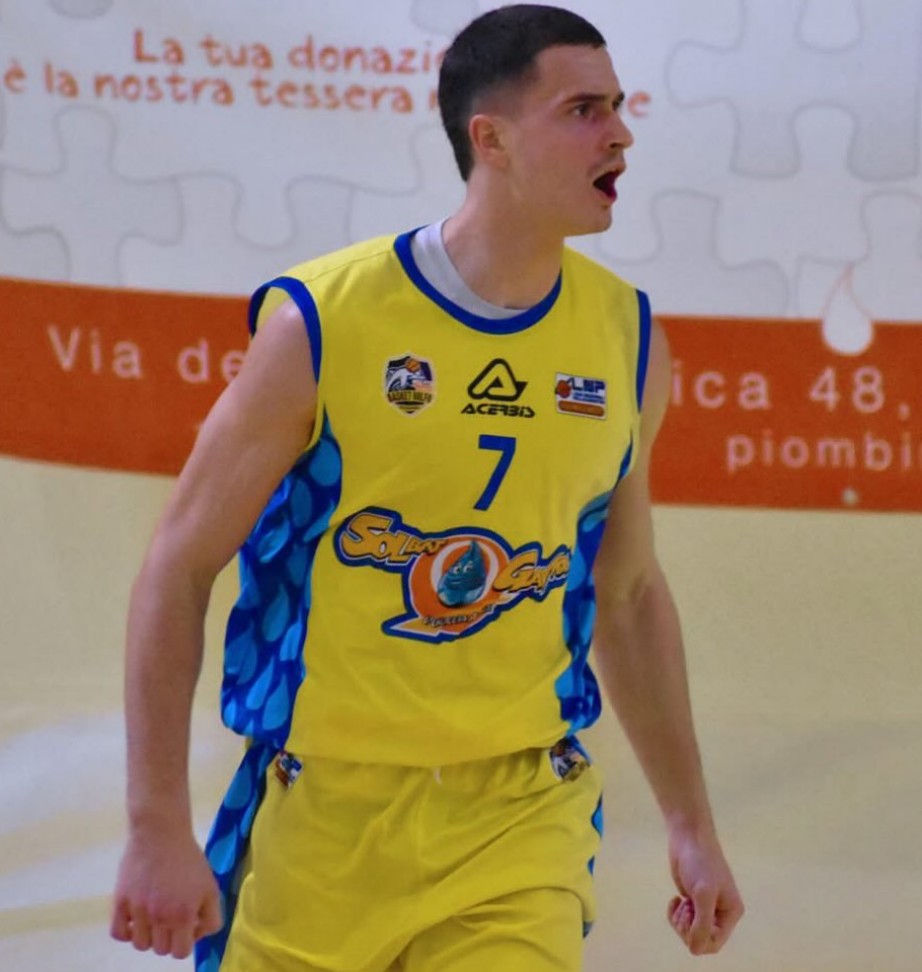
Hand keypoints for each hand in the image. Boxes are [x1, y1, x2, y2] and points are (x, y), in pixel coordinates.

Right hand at [110, 827, 222, 958]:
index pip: (180, 953)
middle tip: (171, 919)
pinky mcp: (120, 901)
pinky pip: (118, 933)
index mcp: (183, 915)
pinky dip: (126, 931)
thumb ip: (210, 916)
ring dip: (148, 936)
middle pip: (160, 950)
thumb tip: (196, 934)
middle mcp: (159, 917)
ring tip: (153, 917)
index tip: (186, 927)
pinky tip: (135, 918)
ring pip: (139, 945)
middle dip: (168, 938)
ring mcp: (137, 910)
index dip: (185, 943)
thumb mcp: (210, 886)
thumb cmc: (189, 859)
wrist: (161, 832)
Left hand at [666, 828, 743, 954]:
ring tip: (680, 903)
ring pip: (689, 931)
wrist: (688, 837)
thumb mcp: (703, 894)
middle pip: (701, 939)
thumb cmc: (700, 863)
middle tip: (684, 909)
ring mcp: (705, 906)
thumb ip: (702, 924)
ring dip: (680, 921)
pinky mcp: (691, 899)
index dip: (698, 938)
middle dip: (687, 928)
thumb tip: (695, 949)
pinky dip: (674, 913)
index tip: (689, 919)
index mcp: (730, 913)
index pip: (714, 943)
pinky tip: (674, 900)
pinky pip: (681, 919)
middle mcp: (720, 913)